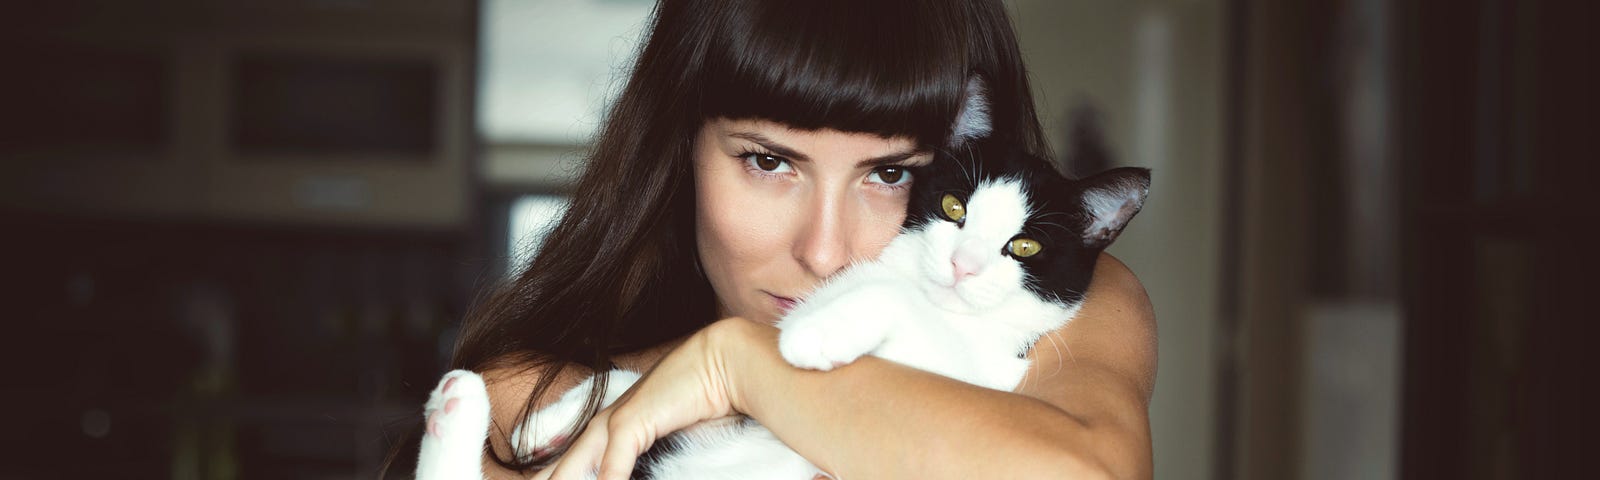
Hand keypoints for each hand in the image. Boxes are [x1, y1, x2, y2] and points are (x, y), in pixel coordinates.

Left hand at [532, 319, 749, 479]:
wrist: (721, 363)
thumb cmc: (701, 403)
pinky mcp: (631, 421)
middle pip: (560, 471)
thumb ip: (643, 462)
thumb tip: (633, 474)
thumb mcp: (665, 441)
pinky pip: (611, 465)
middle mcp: (601, 427)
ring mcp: (613, 422)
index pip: (565, 467)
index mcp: (606, 432)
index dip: (548, 477)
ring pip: (573, 470)